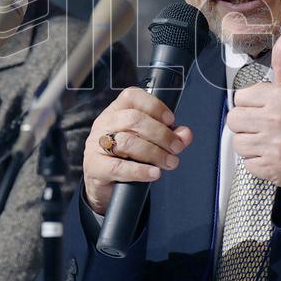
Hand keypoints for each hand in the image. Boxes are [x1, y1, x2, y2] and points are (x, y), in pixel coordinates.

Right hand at [82, 87, 192, 214]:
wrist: (103, 184)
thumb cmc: (125, 157)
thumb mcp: (147, 142)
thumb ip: (168, 136)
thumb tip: (185, 135)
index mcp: (116, 111)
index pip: (132, 96)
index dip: (154, 106)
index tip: (171, 120)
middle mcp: (104, 124)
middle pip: (133, 119)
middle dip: (161, 133)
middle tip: (176, 147)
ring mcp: (96, 145)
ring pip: (127, 142)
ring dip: (154, 152)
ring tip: (169, 162)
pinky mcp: (95, 167)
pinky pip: (118, 167)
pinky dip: (140, 171)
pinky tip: (154, 173)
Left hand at [226, 29, 280, 195]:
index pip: (240, 97)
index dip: (251, 103)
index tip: (266, 108)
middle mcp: (278, 119)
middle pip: (233, 119)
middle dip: (246, 123)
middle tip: (264, 126)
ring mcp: (276, 146)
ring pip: (237, 142)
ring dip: (250, 143)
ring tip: (268, 141)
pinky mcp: (273, 168)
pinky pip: (246, 162)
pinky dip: (256, 161)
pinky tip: (271, 156)